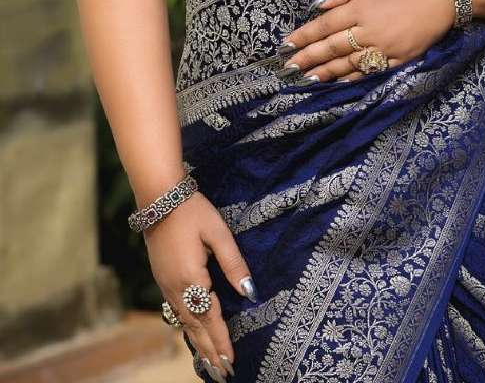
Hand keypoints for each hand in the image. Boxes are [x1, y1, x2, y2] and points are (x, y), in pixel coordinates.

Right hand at [143, 190, 254, 379]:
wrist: (158, 196)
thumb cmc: (192, 211)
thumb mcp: (218, 233)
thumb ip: (234, 264)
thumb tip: (250, 293)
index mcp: (191, 278)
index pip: (210, 316)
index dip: (222, 340)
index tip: (232, 361)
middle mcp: (175, 288)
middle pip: (195, 327)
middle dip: (209, 351)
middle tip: (223, 374)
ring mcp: (165, 285)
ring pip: (183, 322)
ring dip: (197, 344)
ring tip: (209, 364)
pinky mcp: (161, 279)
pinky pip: (175, 312)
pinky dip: (186, 328)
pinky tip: (191, 334)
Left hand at [280, 0, 456, 81]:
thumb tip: (319, 5)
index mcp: (362, 6)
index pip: (325, 26)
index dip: (305, 37)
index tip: (286, 45)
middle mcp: (371, 31)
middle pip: (333, 48)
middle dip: (309, 58)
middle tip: (288, 68)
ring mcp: (386, 48)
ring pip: (349, 64)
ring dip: (325, 73)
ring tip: (306, 78)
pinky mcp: (401, 58)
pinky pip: (371, 71)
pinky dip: (352, 78)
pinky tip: (339, 81)